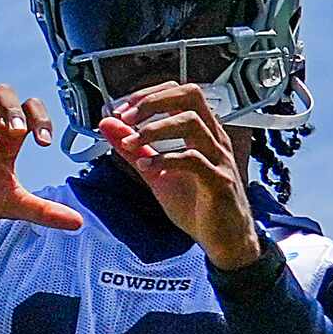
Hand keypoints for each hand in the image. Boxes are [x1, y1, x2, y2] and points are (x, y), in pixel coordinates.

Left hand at [97, 83, 263, 269]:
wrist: (225, 241)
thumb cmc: (197, 205)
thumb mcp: (156, 172)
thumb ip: (133, 148)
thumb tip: (108, 124)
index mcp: (202, 132)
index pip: (180, 91)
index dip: (149, 94)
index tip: (123, 110)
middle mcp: (214, 139)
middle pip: (191, 95)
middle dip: (154, 100)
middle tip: (126, 117)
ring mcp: (220, 159)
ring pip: (192, 123)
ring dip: (154, 129)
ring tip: (131, 144)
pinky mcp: (220, 182)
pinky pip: (194, 159)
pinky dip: (165, 159)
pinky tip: (146, 168)